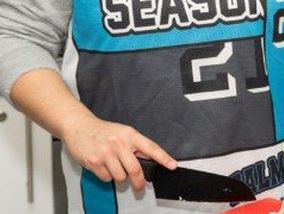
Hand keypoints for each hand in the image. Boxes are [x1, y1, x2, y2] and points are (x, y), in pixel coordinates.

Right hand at [61, 116, 176, 192]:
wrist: (80, 126)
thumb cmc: (104, 131)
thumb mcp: (123, 133)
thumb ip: (135, 145)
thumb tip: (148, 160)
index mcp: (130, 135)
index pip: (151, 147)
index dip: (163, 158)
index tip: (172, 166)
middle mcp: (119, 144)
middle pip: (135, 169)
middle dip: (139, 182)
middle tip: (140, 188)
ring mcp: (106, 153)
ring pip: (120, 176)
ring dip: (119, 177)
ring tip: (114, 168)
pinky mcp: (94, 161)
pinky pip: (106, 178)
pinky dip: (106, 176)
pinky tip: (103, 166)